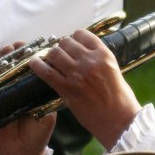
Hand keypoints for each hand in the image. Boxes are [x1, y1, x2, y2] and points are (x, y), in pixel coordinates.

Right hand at [0, 42, 56, 154]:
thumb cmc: (37, 135)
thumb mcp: (47, 113)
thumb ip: (46, 97)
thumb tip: (46, 77)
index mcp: (35, 90)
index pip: (35, 69)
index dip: (36, 57)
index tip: (39, 46)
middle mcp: (20, 88)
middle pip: (17, 66)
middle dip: (19, 54)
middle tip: (20, 46)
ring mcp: (4, 92)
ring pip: (2, 70)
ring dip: (3, 57)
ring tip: (6, 48)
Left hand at [28, 29, 141, 148]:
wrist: (118, 119)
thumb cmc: (120, 97)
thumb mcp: (113, 70)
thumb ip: (98, 59)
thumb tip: (83, 53)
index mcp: (103, 54)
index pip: (82, 34)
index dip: (74, 38)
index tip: (72, 44)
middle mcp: (89, 60)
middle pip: (66, 42)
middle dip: (61, 47)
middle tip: (60, 54)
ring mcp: (77, 74)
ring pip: (55, 53)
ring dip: (51, 55)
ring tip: (50, 60)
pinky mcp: (66, 88)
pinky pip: (46, 72)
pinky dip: (38, 65)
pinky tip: (34, 63)